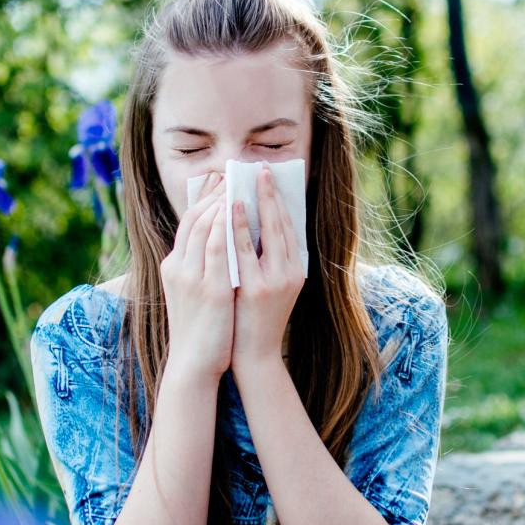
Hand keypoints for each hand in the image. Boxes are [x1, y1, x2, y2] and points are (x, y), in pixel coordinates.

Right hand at [160, 171, 233, 383]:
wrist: (194, 364)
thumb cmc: (199, 330)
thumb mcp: (192, 292)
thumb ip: (199, 267)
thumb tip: (219, 244)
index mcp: (173, 266)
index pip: (187, 222)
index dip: (202, 198)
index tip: (219, 180)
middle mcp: (178, 267)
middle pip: (194, 218)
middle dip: (214, 193)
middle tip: (232, 172)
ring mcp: (191, 277)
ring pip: (204, 227)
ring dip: (221, 201)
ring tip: (238, 182)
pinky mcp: (209, 289)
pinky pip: (217, 247)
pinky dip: (225, 224)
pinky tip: (237, 209)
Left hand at [231, 164, 304, 371]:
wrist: (253, 357)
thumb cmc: (255, 320)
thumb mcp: (270, 286)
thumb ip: (268, 259)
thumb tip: (255, 225)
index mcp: (296, 270)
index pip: (289, 226)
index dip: (279, 200)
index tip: (269, 178)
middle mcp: (291, 273)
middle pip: (282, 223)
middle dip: (271, 193)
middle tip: (261, 168)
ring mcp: (274, 281)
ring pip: (267, 232)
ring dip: (256, 203)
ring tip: (246, 179)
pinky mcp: (255, 289)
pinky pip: (244, 250)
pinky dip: (237, 225)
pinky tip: (228, 207)